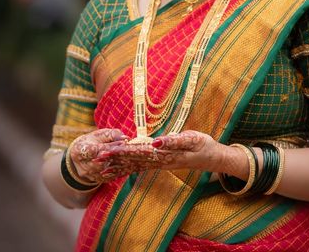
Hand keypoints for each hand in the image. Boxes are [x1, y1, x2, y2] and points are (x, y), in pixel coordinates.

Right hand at [69, 128, 131, 183]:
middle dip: (115, 156)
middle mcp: (82, 165)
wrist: (83, 154)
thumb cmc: (94, 140)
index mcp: (79, 150)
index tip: (122, 142)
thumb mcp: (101, 134)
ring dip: (118, 164)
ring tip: (128, 156)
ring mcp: (89, 175)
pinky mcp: (96, 180)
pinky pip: (109, 177)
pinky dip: (118, 171)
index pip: (94, 150)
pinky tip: (126, 164)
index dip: (109, 147)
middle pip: (101, 163)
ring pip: (106, 171)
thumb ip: (112, 134)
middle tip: (128, 150)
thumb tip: (125, 138)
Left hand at [94, 130, 224, 173]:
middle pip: (132, 160)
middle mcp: (158, 161)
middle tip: (96, 158)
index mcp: (163, 154)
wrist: (212, 158)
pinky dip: (128, 167)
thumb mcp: (192, 139)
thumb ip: (174, 141)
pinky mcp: (161, 162)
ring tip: (100, 168)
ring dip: (118, 165)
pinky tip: (119, 170)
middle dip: (114, 159)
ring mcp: (159, 163)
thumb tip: (156, 142)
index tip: (107, 151)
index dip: (122, 151)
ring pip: (134, 165)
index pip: (138, 152)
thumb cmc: (203, 145)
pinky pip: (141, 166)